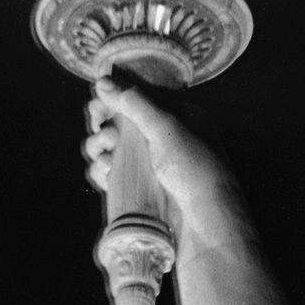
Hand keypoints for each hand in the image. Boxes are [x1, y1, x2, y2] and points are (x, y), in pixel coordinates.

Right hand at [83, 71, 224, 222]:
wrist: (205, 223)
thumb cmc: (195, 170)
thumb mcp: (167, 127)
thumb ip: (134, 102)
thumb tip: (102, 81)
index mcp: (176, 116)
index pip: (137, 96)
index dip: (114, 97)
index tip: (99, 104)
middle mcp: (161, 137)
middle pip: (118, 120)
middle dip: (103, 123)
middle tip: (103, 132)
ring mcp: (149, 164)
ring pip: (110, 147)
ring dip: (98, 145)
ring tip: (105, 152)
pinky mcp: (139, 188)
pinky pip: (111, 173)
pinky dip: (101, 169)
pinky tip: (104, 170)